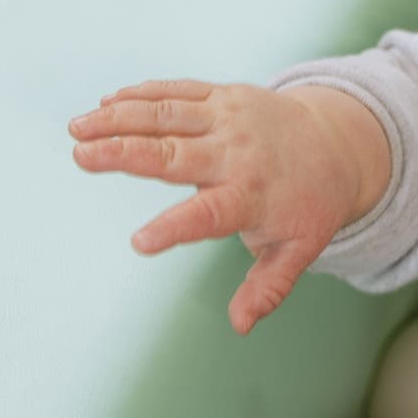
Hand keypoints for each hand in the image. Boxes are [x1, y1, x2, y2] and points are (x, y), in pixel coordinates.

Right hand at [69, 79, 368, 335]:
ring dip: (120, 118)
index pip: (209, 215)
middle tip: (82, 157)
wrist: (340, 145)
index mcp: (253, 197)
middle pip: (176, 154)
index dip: (175, 228)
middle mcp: (239, 154)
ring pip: (169, 114)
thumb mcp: (299, 250)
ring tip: (77, 129)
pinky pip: (179, 91)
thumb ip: (267, 288)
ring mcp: (231, 119)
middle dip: (127, 154)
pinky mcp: (226, 95)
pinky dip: (141, 95)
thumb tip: (241, 326)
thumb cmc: (310, 205)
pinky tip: (104, 103)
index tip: (139, 243)